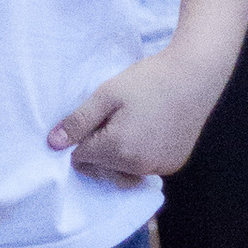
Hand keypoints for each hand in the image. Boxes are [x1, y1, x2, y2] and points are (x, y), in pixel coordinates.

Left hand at [50, 51, 216, 183]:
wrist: (195, 75)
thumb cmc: (148, 80)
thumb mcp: (106, 94)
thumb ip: (79, 122)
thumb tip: (53, 144)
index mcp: (118, 150)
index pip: (81, 158)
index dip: (82, 138)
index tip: (94, 118)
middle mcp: (139, 167)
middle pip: (101, 169)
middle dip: (98, 150)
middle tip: (111, 119)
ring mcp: (160, 168)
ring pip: (124, 173)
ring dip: (118, 157)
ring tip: (127, 126)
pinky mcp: (174, 164)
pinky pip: (146, 169)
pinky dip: (140, 157)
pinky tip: (146, 131)